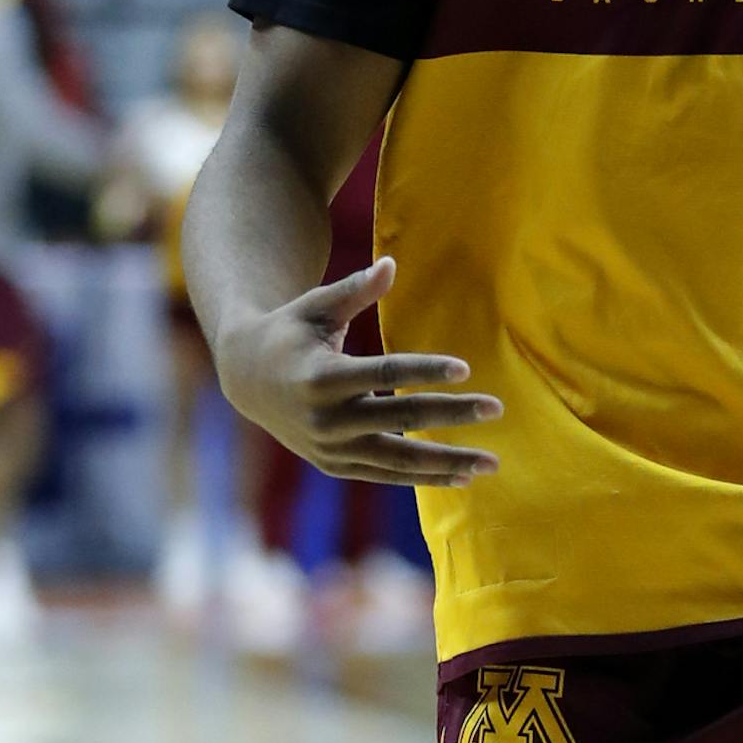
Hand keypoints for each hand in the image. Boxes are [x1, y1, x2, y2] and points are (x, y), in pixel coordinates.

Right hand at [213, 256, 500, 486]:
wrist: (246, 378)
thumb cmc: (291, 331)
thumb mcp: (316, 306)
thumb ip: (354, 289)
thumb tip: (391, 264)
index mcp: (320, 376)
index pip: (383, 373)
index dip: (425, 370)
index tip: (465, 369)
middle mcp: (325, 418)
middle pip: (399, 417)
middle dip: (451, 414)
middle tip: (496, 407)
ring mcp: (330, 448)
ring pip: (398, 459)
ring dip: (448, 462)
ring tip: (491, 463)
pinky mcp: (334, 465)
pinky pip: (387, 474)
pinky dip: (424, 478)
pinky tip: (462, 478)